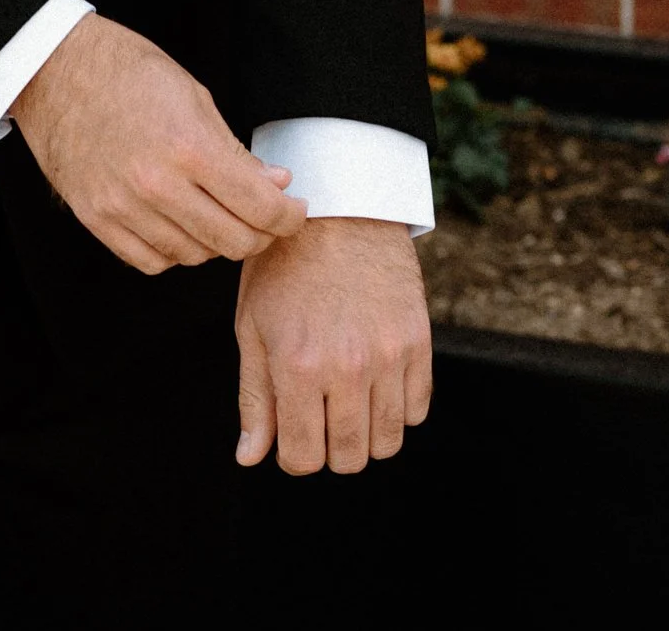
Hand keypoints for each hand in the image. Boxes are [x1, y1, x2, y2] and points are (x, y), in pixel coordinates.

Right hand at [9, 12, 306, 275]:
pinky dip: (174, 251)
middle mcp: (157, 186)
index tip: (295, 211)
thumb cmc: (127, 70)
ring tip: (218, 213)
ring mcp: (123, 207)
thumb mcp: (194, 96)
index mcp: (189, 147)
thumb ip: (235, 150)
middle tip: (265, 217)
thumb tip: (276, 185)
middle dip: (261, 233)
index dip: (290, 216)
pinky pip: (151, 261)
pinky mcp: (96, 219)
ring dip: (217, 241)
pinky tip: (179, 224)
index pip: (261, 208)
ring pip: (194, 256)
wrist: (54, 69)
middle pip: (234, 241)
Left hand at [235, 215, 431, 474]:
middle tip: (318, 415)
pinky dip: (397, 409)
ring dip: (365, 434)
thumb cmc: (283, 266)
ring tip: (346, 400)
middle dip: (329, 448)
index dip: (292, 455)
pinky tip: (375, 382)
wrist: (338, 210)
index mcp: (297, 366)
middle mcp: (347, 368)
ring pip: (387, 442)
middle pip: (348, 457)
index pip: (302, 458)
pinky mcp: (419, 342)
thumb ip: (254, 397)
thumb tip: (250, 457)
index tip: (292, 433)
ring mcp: (388, 356)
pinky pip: (417, 412)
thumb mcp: (252, 325)